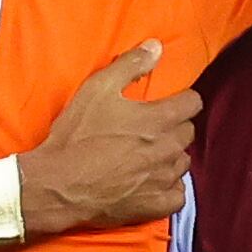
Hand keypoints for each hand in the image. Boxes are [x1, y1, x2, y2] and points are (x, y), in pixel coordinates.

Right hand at [20, 41, 198, 236]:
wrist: (58, 184)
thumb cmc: (76, 135)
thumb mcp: (97, 90)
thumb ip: (130, 65)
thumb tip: (157, 46)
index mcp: (158, 119)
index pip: (193, 103)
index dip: (182, 100)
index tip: (170, 102)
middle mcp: (167, 149)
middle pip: (188, 133)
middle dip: (175, 127)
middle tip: (152, 128)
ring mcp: (163, 179)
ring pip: (183, 163)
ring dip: (171, 156)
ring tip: (150, 155)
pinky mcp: (154, 205)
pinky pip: (178, 195)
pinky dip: (170, 188)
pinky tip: (154, 182)